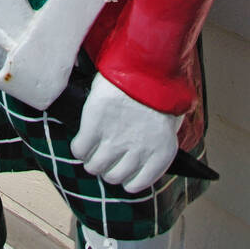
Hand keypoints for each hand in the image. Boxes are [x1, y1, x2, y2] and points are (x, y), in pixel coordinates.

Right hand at [70, 73, 181, 193]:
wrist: (146, 64)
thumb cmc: (159, 89)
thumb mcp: (170, 120)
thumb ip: (159, 141)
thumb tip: (149, 152)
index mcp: (160, 154)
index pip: (137, 184)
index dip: (126, 177)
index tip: (121, 167)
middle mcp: (138, 152)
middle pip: (113, 177)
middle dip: (107, 168)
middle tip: (105, 155)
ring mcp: (115, 141)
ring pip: (95, 167)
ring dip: (91, 160)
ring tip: (91, 149)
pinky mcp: (95, 126)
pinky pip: (80, 149)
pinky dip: (79, 148)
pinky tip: (83, 140)